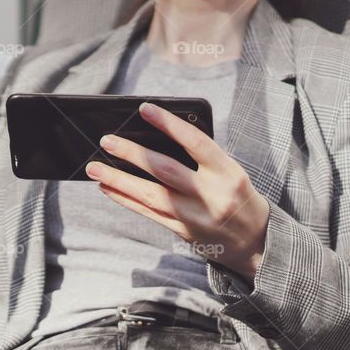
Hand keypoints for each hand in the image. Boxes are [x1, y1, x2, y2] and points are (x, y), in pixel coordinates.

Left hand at [84, 102, 269, 280]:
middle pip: (165, 170)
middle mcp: (210, 194)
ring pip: (150, 195)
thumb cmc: (236, 194)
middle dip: (133, 154)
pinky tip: (107, 188)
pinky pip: (148, 213)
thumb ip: (199, 156)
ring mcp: (194, 216)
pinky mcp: (182, 231)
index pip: (195, 142)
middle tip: (106, 141)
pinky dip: (125, 199)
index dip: (169, 124)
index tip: (144, 108)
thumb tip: (154, 136)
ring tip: (94, 168)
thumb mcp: (229, 171)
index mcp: (227, 172)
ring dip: (118, 180)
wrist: (255, 241)